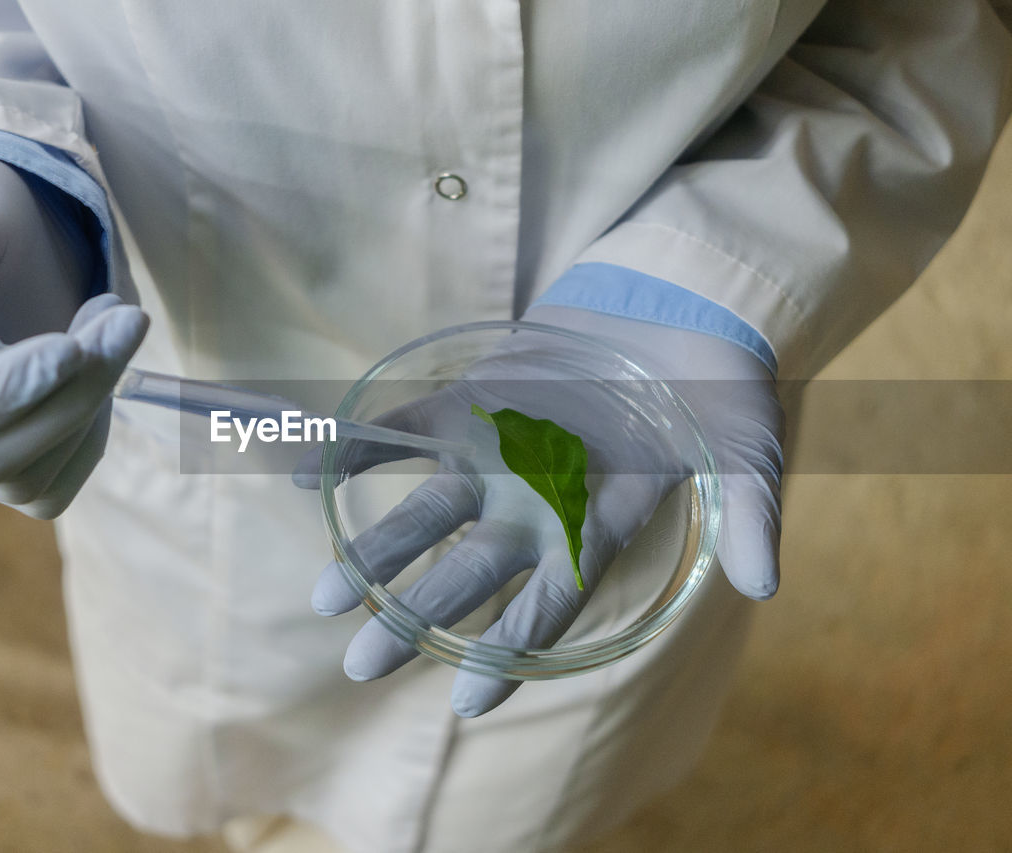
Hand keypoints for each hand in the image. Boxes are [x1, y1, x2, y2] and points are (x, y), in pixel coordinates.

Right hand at [0, 156, 147, 517]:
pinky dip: (93, 432)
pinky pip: (58, 484)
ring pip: (28, 478)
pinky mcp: (13, 465)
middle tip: (121, 319)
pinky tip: (103, 363)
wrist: (14, 230)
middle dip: (66, 395)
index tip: (67, 349)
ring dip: (91, 401)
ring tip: (115, 320)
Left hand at [295, 306, 782, 715]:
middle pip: (467, 571)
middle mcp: (533, 503)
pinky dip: (357, 450)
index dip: (509, 649)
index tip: (465, 699)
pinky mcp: (467, 403)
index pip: (549, 602)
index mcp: (595, 525)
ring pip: (425, 512)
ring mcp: (494, 455)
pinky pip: (401, 431)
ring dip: (374, 550)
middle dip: (414, 616)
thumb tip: (766, 584)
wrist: (669, 304)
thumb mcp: (748, 446)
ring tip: (323, 596)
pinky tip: (305, 474)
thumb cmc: (715, 384)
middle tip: (359, 665)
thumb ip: (749, 510)